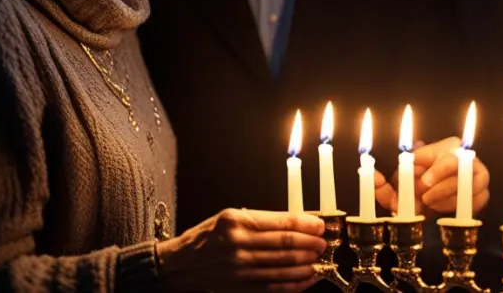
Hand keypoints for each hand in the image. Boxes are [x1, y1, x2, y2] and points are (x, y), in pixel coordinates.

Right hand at [157, 208, 325, 292]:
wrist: (180, 264)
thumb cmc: (207, 236)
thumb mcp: (230, 217)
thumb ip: (262, 219)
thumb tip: (297, 221)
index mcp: (236, 221)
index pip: (281, 223)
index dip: (306, 225)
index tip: (320, 226)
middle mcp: (238, 244)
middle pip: (284, 245)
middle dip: (310, 245)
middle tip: (323, 244)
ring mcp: (238, 268)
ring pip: (282, 267)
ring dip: (306, 265)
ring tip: (318, 261)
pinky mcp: (239, 286)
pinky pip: (272, 286)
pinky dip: (293, 284)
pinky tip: (306, 279)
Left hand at [374, 136, 489, 215]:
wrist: (432, 188)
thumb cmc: (417, 177)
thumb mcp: (403, 175)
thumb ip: (390, 179)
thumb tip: (374, 177)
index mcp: (451, 146)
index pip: (451, 158)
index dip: (438, 172)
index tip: (424, 183)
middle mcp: (469, 159)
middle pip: (464, 175)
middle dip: (442, 189)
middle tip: (425, 198)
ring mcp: (479, 177)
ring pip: (472, 191)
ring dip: (449, 201)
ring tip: (430, 203)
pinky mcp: (483, 194)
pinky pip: (477, 204)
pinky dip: (458, 208)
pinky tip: (442, 209)